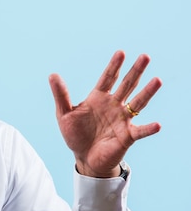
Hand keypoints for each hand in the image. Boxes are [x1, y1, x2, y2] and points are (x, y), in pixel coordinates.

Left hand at [48, 50, 161, 177]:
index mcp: (98, 97)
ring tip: (157, 80)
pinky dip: (149, 128)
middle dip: (135, 71)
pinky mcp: (127, 136)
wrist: (84, 158)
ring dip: (147, 92)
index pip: (108, 78)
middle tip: (145, 56)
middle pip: (127, 85)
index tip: (121, 52)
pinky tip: (157, 125)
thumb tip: (52, 75)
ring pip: (138, 103)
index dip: (114, 66)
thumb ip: (61, 95)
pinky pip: (140, 131)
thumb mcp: (64, 114)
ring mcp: (122, 120)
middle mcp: (114, 105)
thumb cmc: (75, 134)